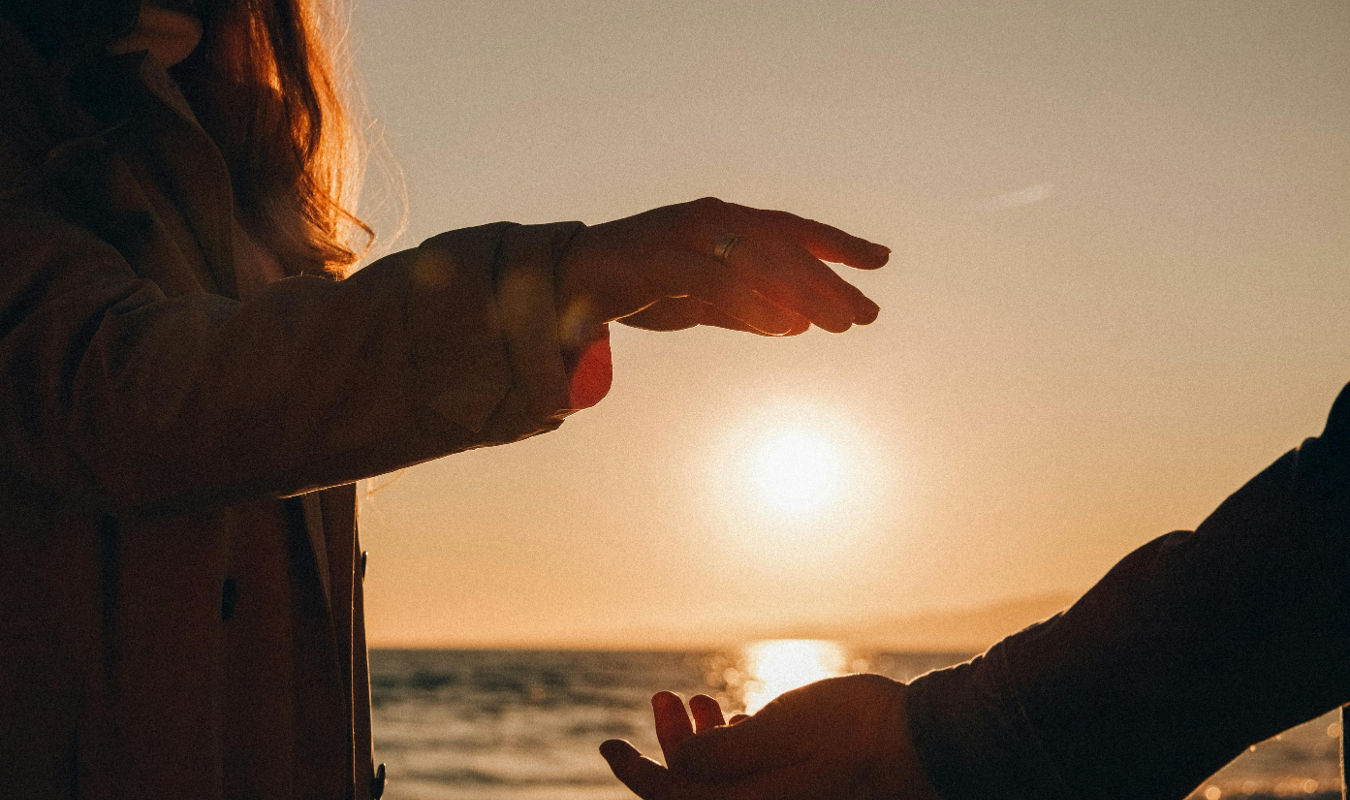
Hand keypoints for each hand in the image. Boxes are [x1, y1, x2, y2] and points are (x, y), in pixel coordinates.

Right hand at [557, 198, 888, 337]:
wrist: (565, 284)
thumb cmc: (637, 286)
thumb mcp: (702, 302)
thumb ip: (746, 309)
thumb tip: (794, 323)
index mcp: (724, 224)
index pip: (792, 230)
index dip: (838, 245)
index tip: (881, 260)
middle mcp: (711, 219)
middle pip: (785, 246)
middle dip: (829, 280)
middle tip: (867, 314)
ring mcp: (685, 235)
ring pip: (757, 258)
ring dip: (801, 291)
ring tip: (838, 323)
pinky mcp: (659, 259)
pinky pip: (715, 281)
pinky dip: (751, 302)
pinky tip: (783, 328)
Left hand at [600, 675, 942, 799]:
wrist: (935, 743)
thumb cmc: (860, 732)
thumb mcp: (780, 730)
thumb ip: (720, 754)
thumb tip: (680, 765)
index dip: (635, 774)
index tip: (607, 744)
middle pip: (697, 791)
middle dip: (672, 745)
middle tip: (664, 695)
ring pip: (727, 782)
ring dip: (705, 742)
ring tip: (700, 698)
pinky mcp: (811, 791)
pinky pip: (757, 779)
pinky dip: (738, 748)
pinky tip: (741, 715)